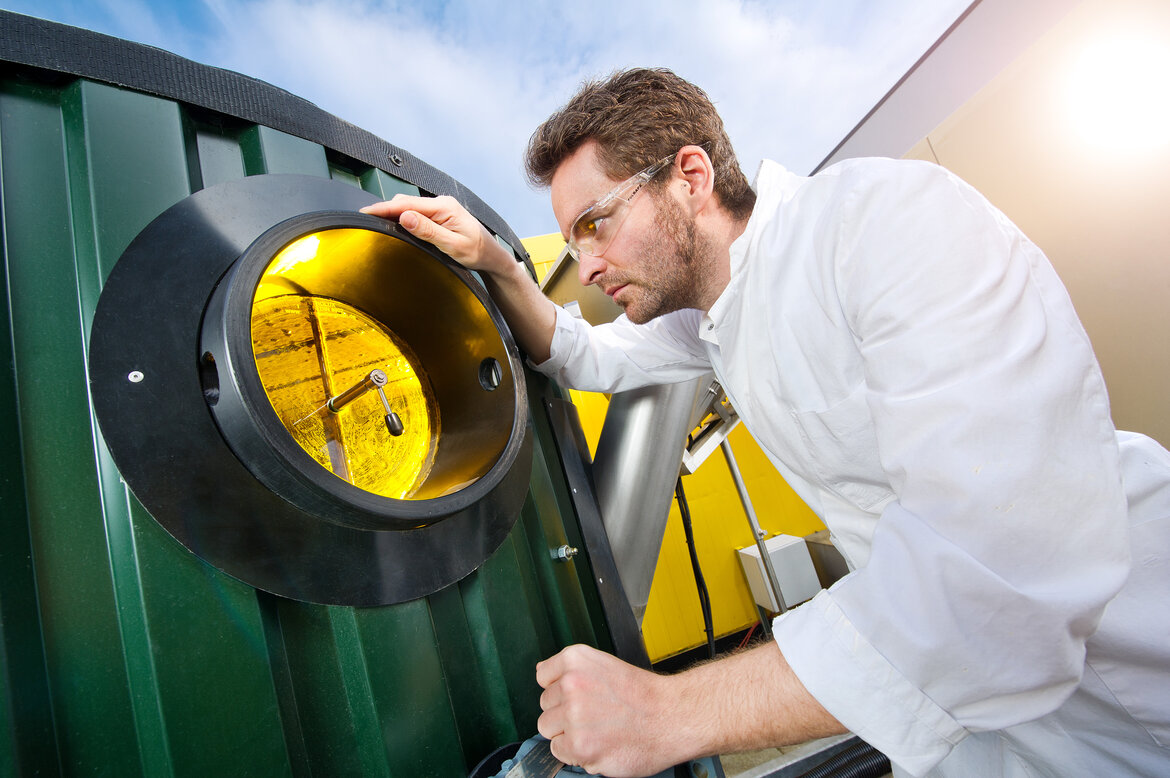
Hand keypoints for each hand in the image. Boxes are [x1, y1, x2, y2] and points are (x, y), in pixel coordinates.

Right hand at [360, 194, 512, 273]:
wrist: (492, 255)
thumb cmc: (477, 252)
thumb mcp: (453, 245)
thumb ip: (429, 231)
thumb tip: (406, 217)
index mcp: (444, 207)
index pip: (407, 204)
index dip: (383, 208)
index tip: (366, 212)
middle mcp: (442, 203)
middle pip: (405, 202)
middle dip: (384, 209)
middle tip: (365, 219)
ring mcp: (441, 208)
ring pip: (409, 206)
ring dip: (393, 212)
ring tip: (375, 221)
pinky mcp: (440, 214)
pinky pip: (417, 212)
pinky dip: (403, 216)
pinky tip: (395, 223)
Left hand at [535, 644, 683, 776]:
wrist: (672, 717)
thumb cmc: (643, 694)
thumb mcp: (605, 663)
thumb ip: (571, 669)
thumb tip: (543, 673)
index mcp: (575, 660)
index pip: (543, 677)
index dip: (561, 688)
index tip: (578, 694)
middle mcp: (571, 685)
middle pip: (545, 705)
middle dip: (564, 712)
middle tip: (594, 714)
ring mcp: (574, 717)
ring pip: (548, 730)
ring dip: (567, 733)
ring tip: (596, 729)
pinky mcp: (580, 746)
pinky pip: (560, 752)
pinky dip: (576, 753)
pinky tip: (599, 743)